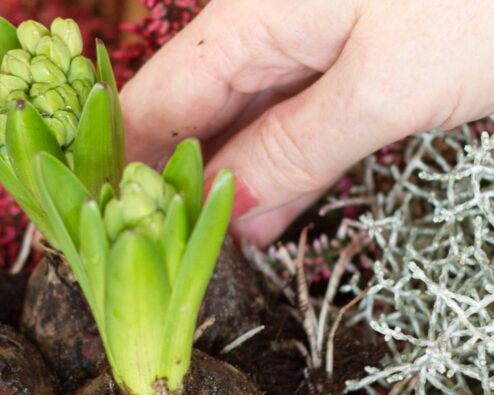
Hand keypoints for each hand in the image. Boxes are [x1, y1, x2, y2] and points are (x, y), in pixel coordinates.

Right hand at [121, 0, 493, 244]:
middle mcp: (267, 23)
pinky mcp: (356, 54)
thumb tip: (227, 218)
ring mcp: (312, 39)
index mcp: (250, 17)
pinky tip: (267, 214)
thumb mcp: (385, 88)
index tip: (108, 244)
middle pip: (188, 117)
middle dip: (171, 192)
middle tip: (155, 271)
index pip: (151, 108)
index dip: (121, 177)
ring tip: (204, 258)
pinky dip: (279, 167)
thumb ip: (294, 154)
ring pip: (242, 121)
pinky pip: (293, 117)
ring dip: (225, 189)